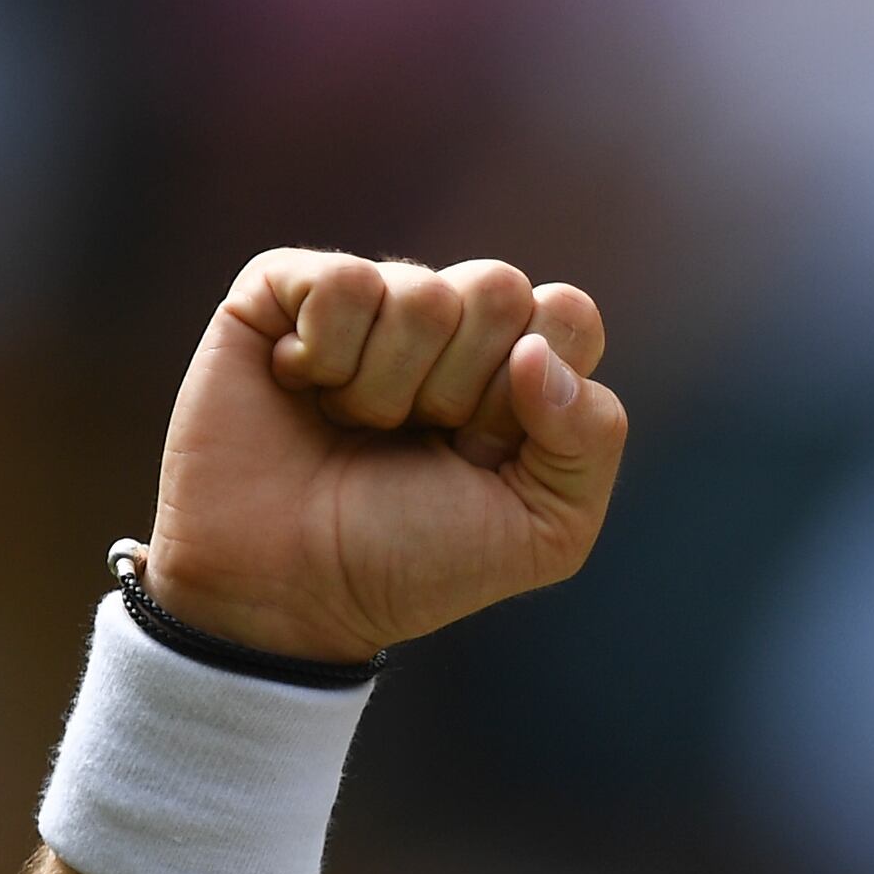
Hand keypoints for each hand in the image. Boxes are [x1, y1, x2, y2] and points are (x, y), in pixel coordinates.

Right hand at [140, 252, 628, 661]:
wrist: (289, 591)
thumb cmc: (414, 561)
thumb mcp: (545, 531)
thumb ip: (591, 439)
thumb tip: (536, 351)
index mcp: (518, 365)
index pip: (568, 313)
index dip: (531, 389)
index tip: (485, 450)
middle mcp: (447, 321)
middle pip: (499, 287)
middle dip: (460, 387)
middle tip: (417, 438)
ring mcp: (367, 299)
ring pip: (422, 292)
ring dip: (387, 388)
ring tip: (353, 428)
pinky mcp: (283, 289)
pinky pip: (343, 282)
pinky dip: (324, 356)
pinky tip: (300, 389)